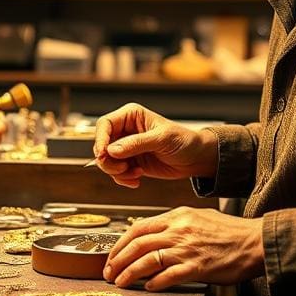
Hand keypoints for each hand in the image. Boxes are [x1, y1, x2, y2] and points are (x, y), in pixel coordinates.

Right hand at [92, 103, 217, 187]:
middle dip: (108, 161)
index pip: (105, 125)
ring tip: (135, 174)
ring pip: (107, 161)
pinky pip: (116, 172)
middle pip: (102, 145)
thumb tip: (112, 150)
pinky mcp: (130, 162)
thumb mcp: (161, 139)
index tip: (103, 154)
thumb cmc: (184, 140)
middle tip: (122, 169)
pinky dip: (123, 179)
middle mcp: (126, 130)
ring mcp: (127, 147)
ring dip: (117, 172)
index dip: (100, 139)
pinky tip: (137, 179)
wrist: (195, 159)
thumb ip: (136, 143)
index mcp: (131, 116)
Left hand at [103, 207, 264, 290]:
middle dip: (118, 260)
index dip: (120, 243)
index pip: (138, 228)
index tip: (112, 255)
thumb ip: (174, 224)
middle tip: (109, 272)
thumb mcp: (197, 217)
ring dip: (130, 273)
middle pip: (138, 244)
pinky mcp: (197, 266)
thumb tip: (151, 234)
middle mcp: (179, 229)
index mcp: (177, 216)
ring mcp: (187, 248)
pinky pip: (169, 275)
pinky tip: (148, 287)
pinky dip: (155, 282)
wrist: (255, 242)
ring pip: (148, 260)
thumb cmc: (229, 232)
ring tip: (121, 282)